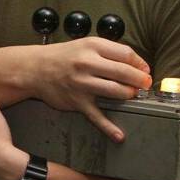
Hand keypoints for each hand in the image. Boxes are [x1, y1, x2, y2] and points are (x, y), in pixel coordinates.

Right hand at [31, 38, 151, 141]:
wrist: (35, 69)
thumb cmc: (62, 57)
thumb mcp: (85, 45)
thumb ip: (109, 52)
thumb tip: (137, 65)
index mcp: (92, 46)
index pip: (126, 54)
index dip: (140, 64)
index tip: (145, 70)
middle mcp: (87, 64)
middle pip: (124, 72)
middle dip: (140, 80)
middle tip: (145, 84)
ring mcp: (82, 84)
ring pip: (115, 91)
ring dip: (129, 95)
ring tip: (131, 95)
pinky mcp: (77, 101)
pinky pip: (96, 116)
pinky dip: (109, 127)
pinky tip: (119, 135)